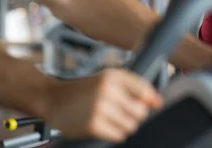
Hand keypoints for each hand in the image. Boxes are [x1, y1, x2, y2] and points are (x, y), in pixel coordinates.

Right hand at [44, 69, 161, 142]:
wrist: (54, 99)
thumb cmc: (86, 90)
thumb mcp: (108, 81)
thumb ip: (134, 88)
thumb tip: (158, 103)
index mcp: (114, 76)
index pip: (144, 90)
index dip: (150, 100)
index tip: (152, 104)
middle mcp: (108, 90)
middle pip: (140, 111)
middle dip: (136, 115)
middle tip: (123, 113)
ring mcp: (99, 108)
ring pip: (131, 125)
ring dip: (125, 126)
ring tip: (112, 120)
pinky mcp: (92, 125)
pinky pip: (118, 135)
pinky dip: (115, 134)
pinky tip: (105, 127)